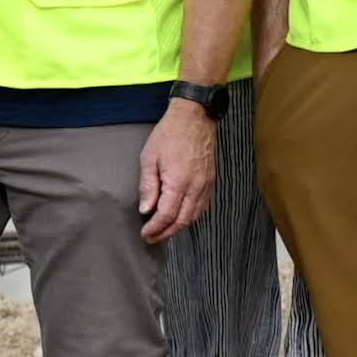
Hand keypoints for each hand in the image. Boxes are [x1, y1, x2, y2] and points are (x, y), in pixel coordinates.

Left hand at [135, 98, 221, 244]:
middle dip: (167, 233)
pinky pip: (202, 206)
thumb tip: (146, 209)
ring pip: (194, 216)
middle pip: (183, 220)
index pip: (167, 215)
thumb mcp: (149, 158)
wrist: (195, 118)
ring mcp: (206, 185)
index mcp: (179, 182)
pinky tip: (181, 217)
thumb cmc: (170, 134)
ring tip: (164, 231)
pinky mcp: (210, 181)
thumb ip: (148, 186)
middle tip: (153, 238)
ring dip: (179, 227)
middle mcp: (196, 187)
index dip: (156, 228)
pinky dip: (191, 216)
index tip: (146, 234)